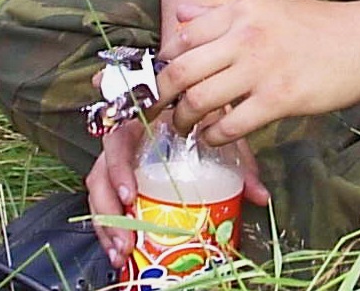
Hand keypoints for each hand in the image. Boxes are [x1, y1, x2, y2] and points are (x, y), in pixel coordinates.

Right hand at [86, 118, 269, 269]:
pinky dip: (110, 229)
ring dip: (107, 227)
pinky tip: (121, 250)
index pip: (118, 142)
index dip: (118, 169)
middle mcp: (125, 143)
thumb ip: (239, 163)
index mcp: (142, 123)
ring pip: (99, 194)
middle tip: (126, 240)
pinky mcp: (118, 181)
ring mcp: (118, 163)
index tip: (132, 195)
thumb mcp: (219, 133)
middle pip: (100, 175)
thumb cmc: (203, 118)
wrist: (198, 107)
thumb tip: (260, 195)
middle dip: (109, 211)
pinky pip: (105, 205)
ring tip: (122, 252)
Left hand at [158, 0, 359, 141]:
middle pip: (179, 71)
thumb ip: (221, 13)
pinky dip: (215, 136)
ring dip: (185, 121)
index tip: (162, 81)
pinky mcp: (279, 98)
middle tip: (164, 111)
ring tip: (188, 128)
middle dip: (163, 98)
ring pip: (198, 101)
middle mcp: (245, 36)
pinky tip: (217, 136)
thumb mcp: (268, 7)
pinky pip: (229, 125)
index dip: (162, 64)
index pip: (181, 36)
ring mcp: (261, 68)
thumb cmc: (319, 26)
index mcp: (242, 10)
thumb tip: (179, 11)